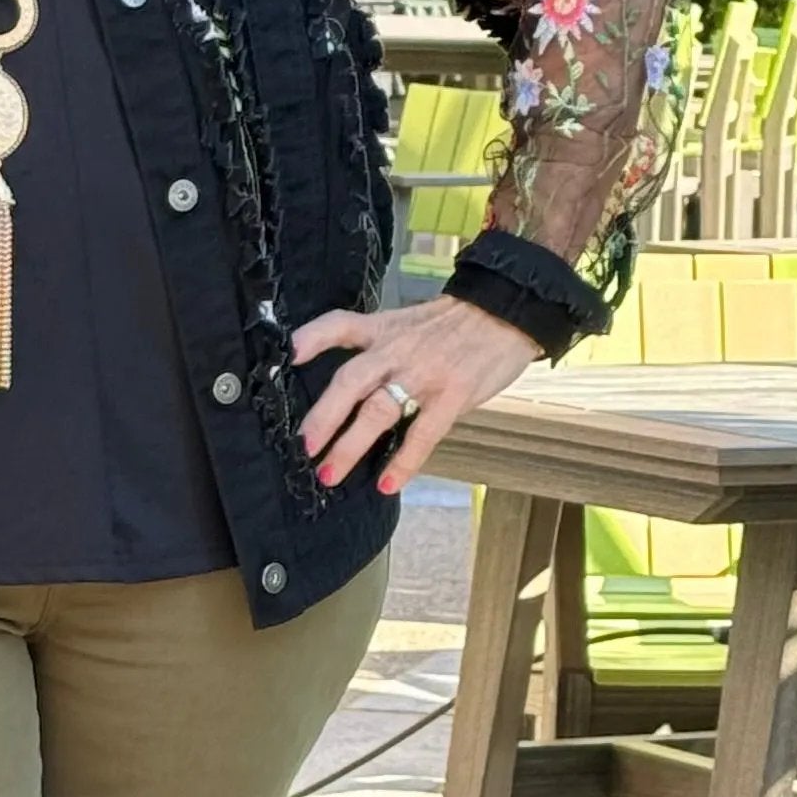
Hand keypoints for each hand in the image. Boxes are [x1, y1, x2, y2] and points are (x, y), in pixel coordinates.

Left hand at [293, 294, 542, 496]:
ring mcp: (425, 373)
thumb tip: (353, 385)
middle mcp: (398, 350)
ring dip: (351, 445)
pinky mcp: (453, 395)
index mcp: (386, 329)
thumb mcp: (411, 323)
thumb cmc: (458, 323)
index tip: (287, 357)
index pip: (340, 326)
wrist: (509, 312)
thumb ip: (382, 347)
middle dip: (324, 416)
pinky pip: (423, 433)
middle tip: (305, 446)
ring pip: (379, 410)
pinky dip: (403, 461)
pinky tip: (386, 484)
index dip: (311, 339)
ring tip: (330, 474)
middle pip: (350, 380)